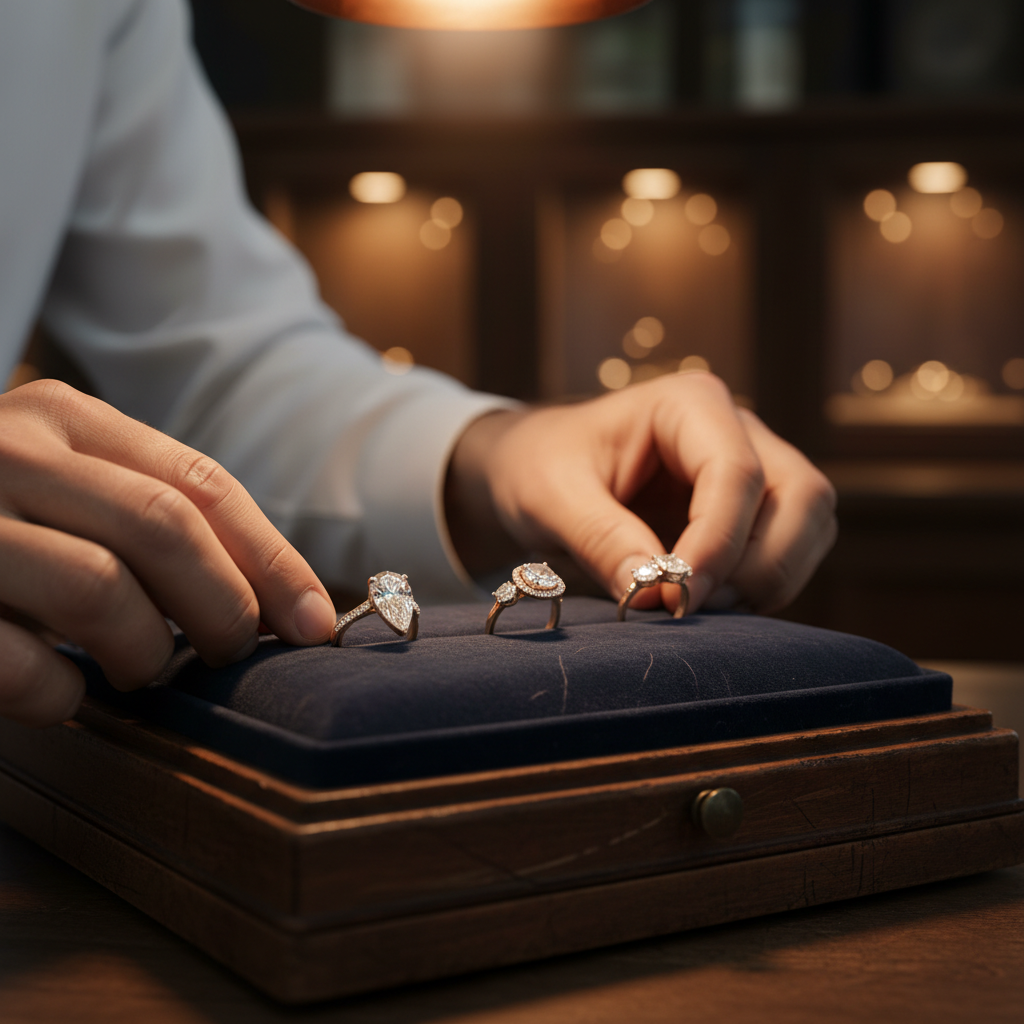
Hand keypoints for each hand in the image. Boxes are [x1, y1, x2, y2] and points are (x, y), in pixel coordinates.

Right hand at [0, 381, 335, 727]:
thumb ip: (153, 515)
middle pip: (166, 529)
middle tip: (232, 653)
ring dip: (146, 651)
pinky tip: (63, 694)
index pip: (203, 486)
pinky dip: (61, 694)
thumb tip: (280, 600)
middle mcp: (7, 451)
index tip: (317, 625)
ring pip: (102, 590)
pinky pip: (22, 664)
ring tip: (143, 670)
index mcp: (63, 418)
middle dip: (224, 608)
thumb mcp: (70, 483)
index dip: (273, 562)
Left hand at [446, 372, 836, 614]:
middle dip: (760, 564)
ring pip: (810, 523)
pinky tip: (708, 603)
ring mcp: (754, 465)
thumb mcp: (550, 498)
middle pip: (800, 495)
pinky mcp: (753, 508)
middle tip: (692, 609)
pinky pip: (792, 548)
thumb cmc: (540, 466)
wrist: (536, 467)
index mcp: (688, 404)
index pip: (736, 472)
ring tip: (695, 609)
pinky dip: (764, 585)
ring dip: (769, 578)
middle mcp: (735, 427)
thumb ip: (600, 538)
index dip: (718, 543)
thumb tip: (657, 592)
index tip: (677, 600)